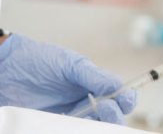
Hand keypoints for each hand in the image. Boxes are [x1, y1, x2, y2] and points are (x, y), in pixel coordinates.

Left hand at [0, 33, 136, 123]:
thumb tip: (117, 86)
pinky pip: (71, 131)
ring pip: (94, 127)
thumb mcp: (69, 63)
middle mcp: (85, 103)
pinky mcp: (51, 125)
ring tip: (92, 115)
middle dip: (114, 115)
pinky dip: (79, 129)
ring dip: (99, 125)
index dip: (126, 100)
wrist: (5, 69)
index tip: (125, 100)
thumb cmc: (37, 60)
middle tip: (106, 108)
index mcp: (93, 85)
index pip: (119, 97)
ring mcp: (69, 116)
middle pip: (110, 117)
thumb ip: (94, 76)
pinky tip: (76, 124)